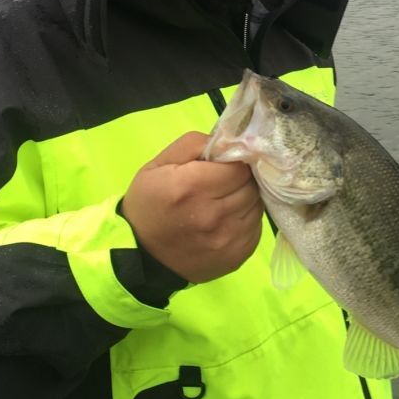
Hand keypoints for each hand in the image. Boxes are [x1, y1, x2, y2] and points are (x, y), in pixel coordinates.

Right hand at [122, 131, 262, 283]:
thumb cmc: (148, 204)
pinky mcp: (236, 256)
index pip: (239, 166)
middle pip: (250, 186)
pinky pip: (256, 228)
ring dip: (246, 199)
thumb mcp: (158, 164)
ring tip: (225, 200)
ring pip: (257, 205)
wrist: (140, 255)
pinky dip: (246, 219)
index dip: (234, 161)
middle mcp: (213, 215)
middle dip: (241, 179)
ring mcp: (227, 240)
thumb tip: (228, 141)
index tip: (225, 164)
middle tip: (224, 182)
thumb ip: (194, 144)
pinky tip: (227, 220)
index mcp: (191, 187)